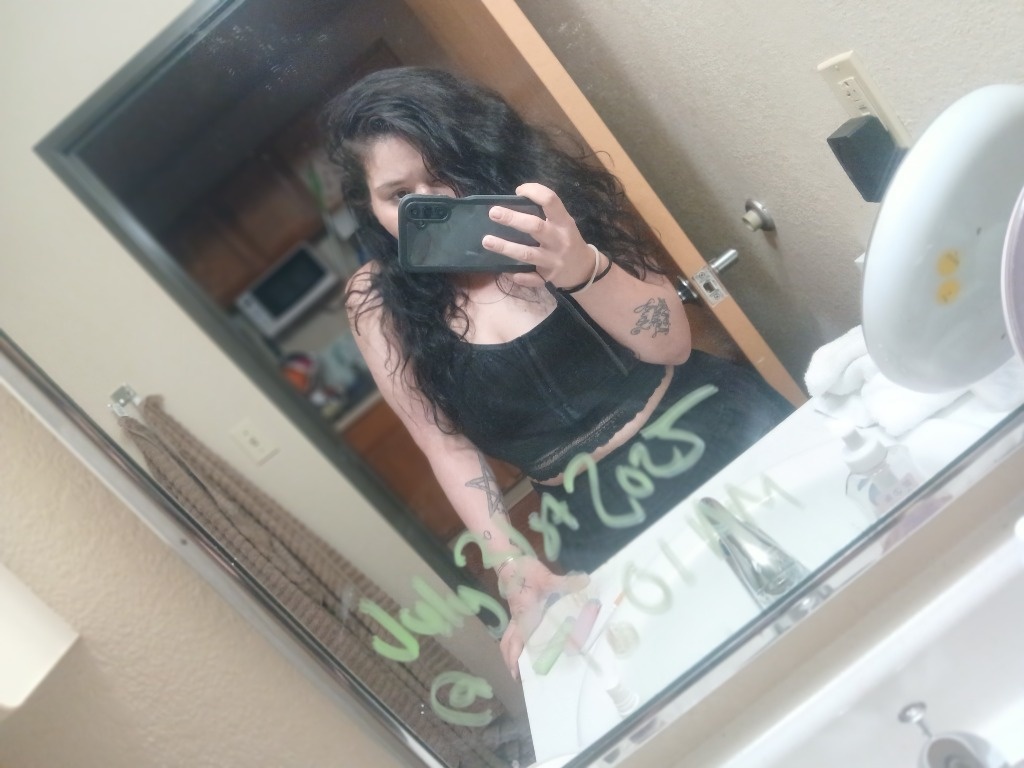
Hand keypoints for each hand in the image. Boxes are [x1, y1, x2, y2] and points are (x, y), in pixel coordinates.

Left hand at [483, 183, 597, 288]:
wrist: (584, 269)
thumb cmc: (567, 240)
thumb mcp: (563, 224)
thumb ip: (545, 215)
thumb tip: (513, 204)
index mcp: (563, 222)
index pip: (550, 200)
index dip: (533, 191)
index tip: (518, 191)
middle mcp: (559, 239)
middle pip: (535, 226)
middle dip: (513, 219)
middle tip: (493, 213)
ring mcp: (554, 260)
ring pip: (528, 254)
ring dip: (506, 247)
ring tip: (487, 241)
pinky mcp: (549, 277)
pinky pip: (532, 277)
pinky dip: (519, 276)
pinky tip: (506, 272)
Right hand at [497, 556, 589, 679]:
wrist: (511, 562)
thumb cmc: (526, 572)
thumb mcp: (547, 577)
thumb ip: (566, 582)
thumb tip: (586, 582)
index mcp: (524, 615)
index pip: (519, 639)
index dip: (516, 656)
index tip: (518, 673)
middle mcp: (517, 620)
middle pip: (507, 644)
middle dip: (511, 661)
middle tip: (519, 677)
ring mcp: (515, 617)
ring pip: (508, 640)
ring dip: (512, 654)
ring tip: (521, 668)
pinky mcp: (517, 614)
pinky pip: (514, 633)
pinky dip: (517, 644)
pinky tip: (528, 649)